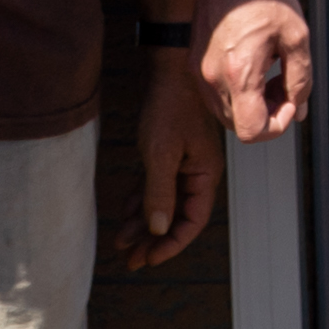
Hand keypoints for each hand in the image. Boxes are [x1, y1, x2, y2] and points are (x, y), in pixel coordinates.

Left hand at [117, 50, 224, 267]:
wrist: (169, 68)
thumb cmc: (171, 105)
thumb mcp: (161, 153)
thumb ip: (160, 193)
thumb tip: (158, 229)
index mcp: (205, 174)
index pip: (192, 221)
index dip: (171, 244)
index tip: (149, 258)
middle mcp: (198, 172)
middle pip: (177, 217)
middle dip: (154, 240)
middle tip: (132, 260)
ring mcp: (184, 163)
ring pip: (164, 203)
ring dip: (144, 223)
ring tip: (123, 242)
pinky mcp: (170, 153)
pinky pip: (157, 186)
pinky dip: (142, 201)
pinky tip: (126, 213)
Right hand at [195, 0, 311, 140]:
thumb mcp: (297, 36)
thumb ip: (301, 78)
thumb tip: (299, 108)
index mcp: (237, 72)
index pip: (252, 131)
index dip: (278, 125)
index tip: (291, 100)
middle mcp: (211, 77)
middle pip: (239, 126)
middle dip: (268, 113)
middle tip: (285, 84)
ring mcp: (199, 72)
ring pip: (227, 113)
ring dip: (253, 104)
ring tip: (271, 72)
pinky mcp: (195, 63)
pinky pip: (218, 95)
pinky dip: (239, 92)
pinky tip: (255, 64)